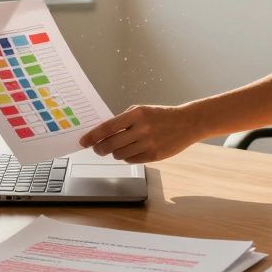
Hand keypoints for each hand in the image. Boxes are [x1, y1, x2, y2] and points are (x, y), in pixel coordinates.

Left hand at [77, 104, 205, 163]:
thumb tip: (103, 133)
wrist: (187, 123)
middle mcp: (142, 129)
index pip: (108, 127)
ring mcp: (148, 143)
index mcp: (137, 114)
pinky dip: (127, 157)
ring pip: (119, 154)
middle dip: (99, 148)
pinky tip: (131, 150)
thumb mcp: (142, 111)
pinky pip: (131, 160)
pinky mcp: (154, 155)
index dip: (93, 136)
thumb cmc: (161, 116)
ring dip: (115, 152)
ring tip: (118, 147)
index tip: (83, 142)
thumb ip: (123, 120)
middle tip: (97, 149)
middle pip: (110, 144)